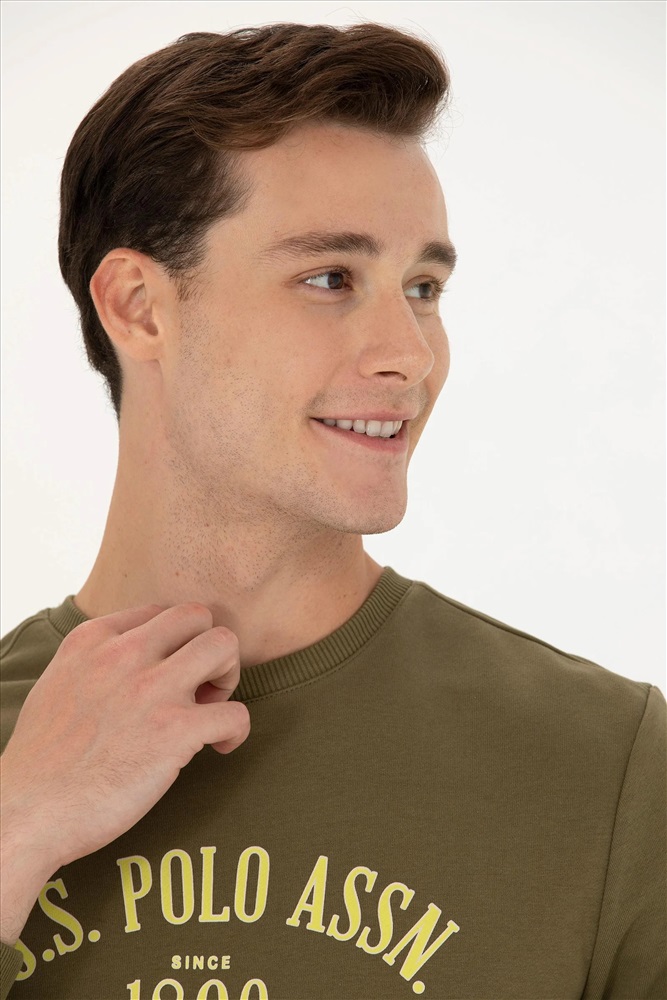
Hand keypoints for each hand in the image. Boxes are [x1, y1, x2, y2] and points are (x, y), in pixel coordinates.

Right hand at [0, 602, 249, 942]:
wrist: (27, 814)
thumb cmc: (42, 762)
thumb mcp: (57, 684)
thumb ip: (95, 663)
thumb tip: (134, 663)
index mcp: (92, 640)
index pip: (159, 612)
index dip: (174, 644)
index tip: (169, 677)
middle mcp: (123, 655)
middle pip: (198, 615)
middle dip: (209, 649)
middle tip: (201, 689)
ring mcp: (151, 690)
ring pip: (224, 645)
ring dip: (228, 677)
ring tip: (211, 710)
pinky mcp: (175, 731)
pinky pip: (236, 713)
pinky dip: (236, 731)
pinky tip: (218, 747)